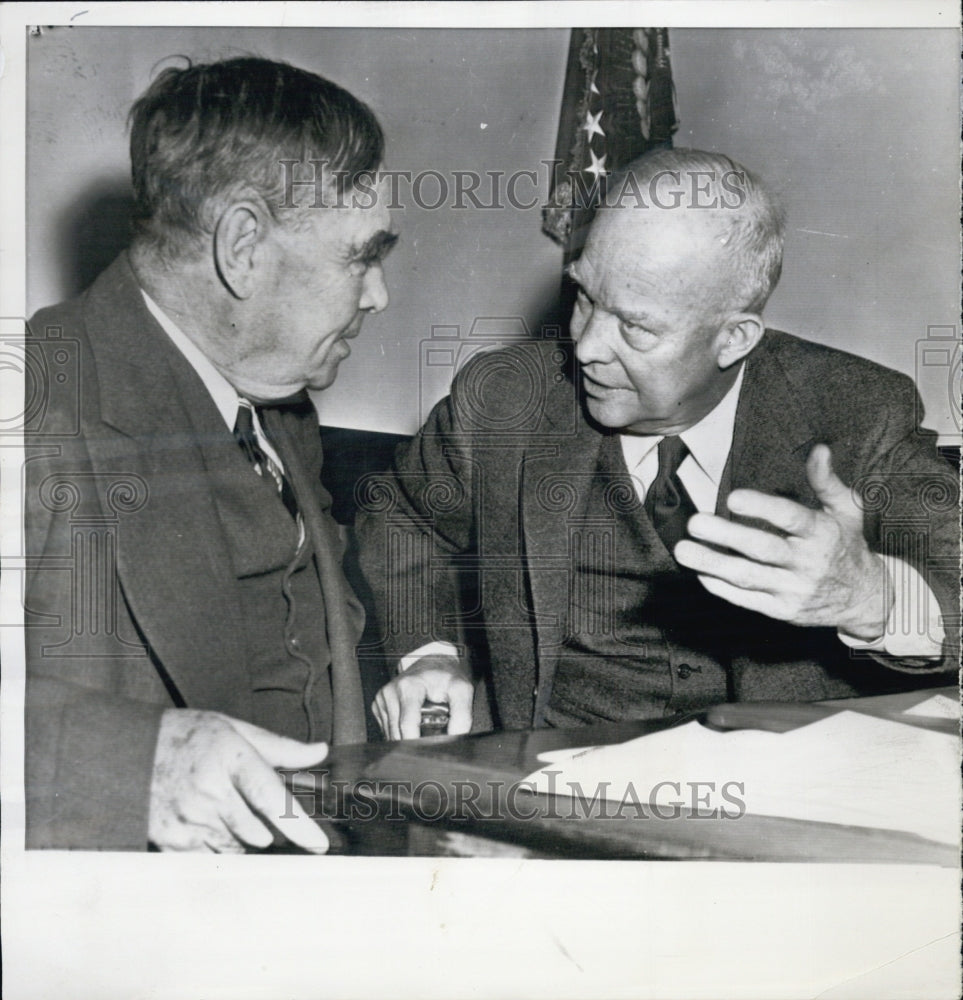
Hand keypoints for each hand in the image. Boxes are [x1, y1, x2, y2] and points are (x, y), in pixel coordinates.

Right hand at [148, 709, 329, 852]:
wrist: (129, 751)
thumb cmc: (189, 737)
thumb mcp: (235, 729)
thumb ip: (281, 747)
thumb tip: (319, 752)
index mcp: (230, 758)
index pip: (271, 798)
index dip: (298, 825)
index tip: (318, 844)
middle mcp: (209, 792)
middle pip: (259, 832)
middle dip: (270, 828)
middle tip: (257, 808)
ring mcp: (188, 820)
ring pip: (238, 849)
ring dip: (245, 839)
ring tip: (229, 809)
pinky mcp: (171, 841)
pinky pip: (212, 860)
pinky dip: (221, 849)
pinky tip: (212, 825)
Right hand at [372, 654, 473, 739]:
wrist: (433, 665)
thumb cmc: (446, 677)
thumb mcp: (462, 690)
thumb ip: (462, 715)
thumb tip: (455, 739)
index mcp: (408, 686)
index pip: (407, 725)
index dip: (419, 743)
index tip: (431, 750)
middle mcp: (391, 691)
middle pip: (398, 734)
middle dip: (415, 743)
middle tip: (432, 740)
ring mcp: (382, 699)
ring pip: (392, 736)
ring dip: (407, 740)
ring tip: (424, 730)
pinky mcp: (378, 705)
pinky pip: (388, 731)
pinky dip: (401, 734)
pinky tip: (413, 725)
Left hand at [675, 444, 891, 638]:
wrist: (865, 598)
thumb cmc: (847, 545)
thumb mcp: (846, 510)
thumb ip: (826, 481)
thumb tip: (819, 449)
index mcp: (823, 534)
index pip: (791, 519)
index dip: (762, 508)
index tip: (733, 498)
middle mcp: (808, 563)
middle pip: (763, 549)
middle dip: (726, 536)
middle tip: (694, 522)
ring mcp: (794, 590)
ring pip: (748, 577)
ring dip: (712, 564)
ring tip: (683, 550)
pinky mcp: (782, 611)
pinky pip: (746, 600)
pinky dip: (720, 587)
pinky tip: (699, 572)